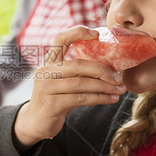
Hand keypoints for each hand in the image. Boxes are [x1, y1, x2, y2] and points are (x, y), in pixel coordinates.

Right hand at [13, 26, 126, 150]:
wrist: (35, 122)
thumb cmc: (55, 98)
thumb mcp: (61, 80)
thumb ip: (77, 72)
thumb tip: (110, 65)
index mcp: (49, 62)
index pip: (60, 39)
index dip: (77, 33)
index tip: (96, 34)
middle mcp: (45, 72)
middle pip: (77, 64)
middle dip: (102, 70)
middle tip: (119, 78)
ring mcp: (47, 88)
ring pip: (81, 84)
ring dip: (104, 87)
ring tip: (120, 90)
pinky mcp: (52, 105)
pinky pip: (81, 98)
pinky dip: (99, 98)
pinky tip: (111, 99)